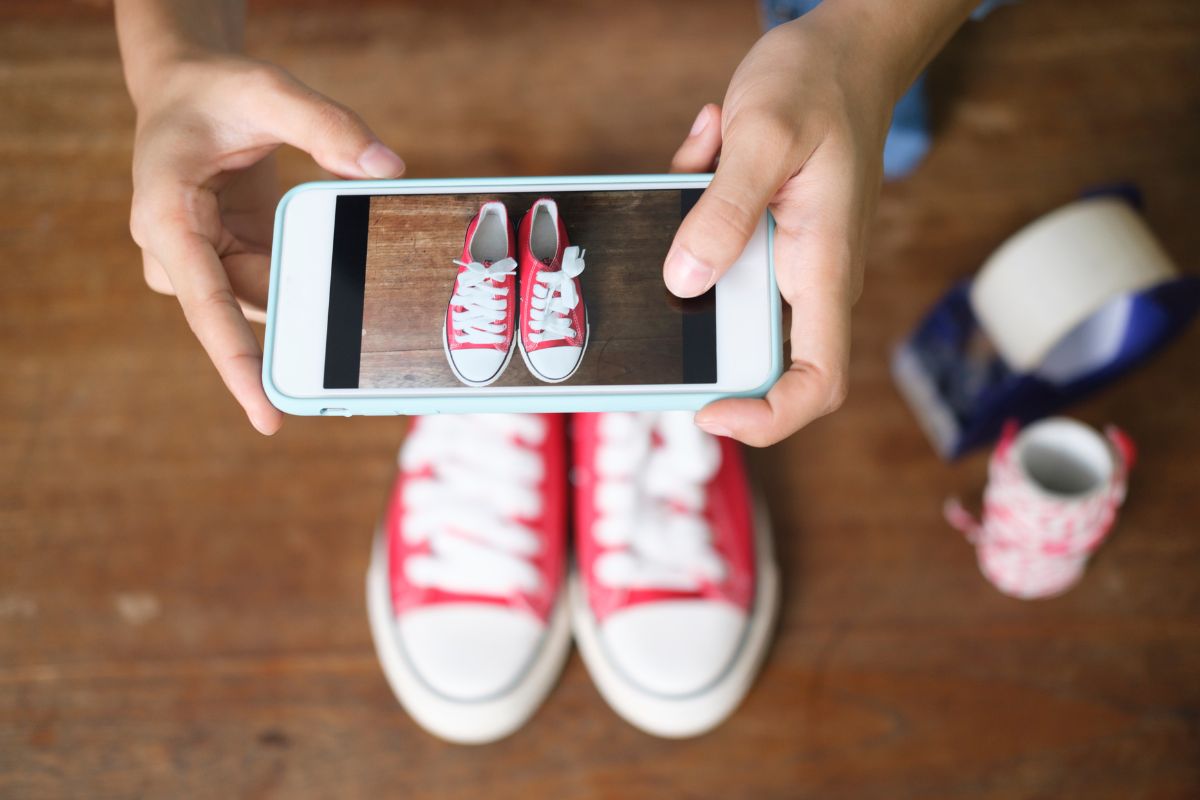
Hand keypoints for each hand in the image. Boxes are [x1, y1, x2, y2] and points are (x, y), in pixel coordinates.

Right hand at [127, 55, 404, 433]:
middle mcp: (178, 256)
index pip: (207, 306)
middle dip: (310, 309)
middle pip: (255, 305)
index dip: (238, 365)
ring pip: (273, 300)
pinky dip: (314, 282)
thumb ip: (327, 126)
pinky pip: (280, 288)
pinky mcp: (231, 266)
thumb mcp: (268, 90)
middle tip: (362, 313)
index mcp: (166, 219)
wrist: (187, 91)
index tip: (268, 416)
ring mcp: (204, 267)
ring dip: (315, 292)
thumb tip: (389, 168)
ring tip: (356, 276)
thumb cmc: (216, 91)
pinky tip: (342, 271)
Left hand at [666, 2, 968, 445]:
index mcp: (824, 268)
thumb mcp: (763, 137)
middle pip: (755, 349)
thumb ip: (725, 212)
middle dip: (699, 325)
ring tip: (698, 166)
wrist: (846, 49)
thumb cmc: (822, 85)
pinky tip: (705, 149)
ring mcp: (786, 259)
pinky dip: (692, 211)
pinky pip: (714, 249)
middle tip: (663, 271)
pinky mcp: (763, 237)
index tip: (710, 411)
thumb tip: (685, 282)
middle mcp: (809, 277)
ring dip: (690, 249)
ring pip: (723, 293)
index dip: (768, 417)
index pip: (818, 380)